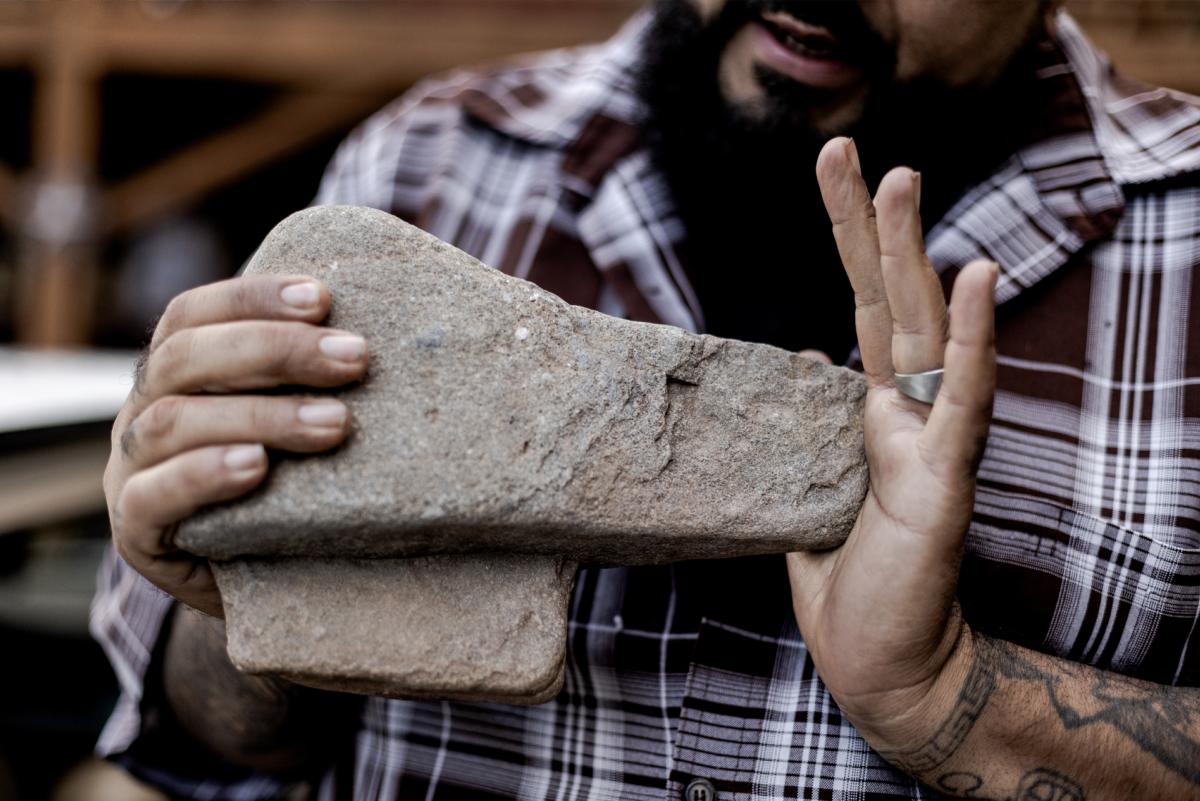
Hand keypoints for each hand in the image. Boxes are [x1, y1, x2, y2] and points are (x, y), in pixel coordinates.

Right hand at [103, 276, 367, 616]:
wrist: (271, 586)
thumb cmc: (297, 491)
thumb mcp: (303, 426)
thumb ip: (321, 378)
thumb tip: (396, 336)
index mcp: (177, 373)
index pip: (194, 313)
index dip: (252, 298)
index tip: (322, 298)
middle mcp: (144, 412)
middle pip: (186, 358)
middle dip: (275, 352)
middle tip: (355, 359)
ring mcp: (131, 471)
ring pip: (172, 422)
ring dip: (260, 415)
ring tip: (334, 424)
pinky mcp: (136, 534)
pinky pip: (151, 498)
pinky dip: (203, 475)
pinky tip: (256, 467)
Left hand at [787, 137, 997, 755]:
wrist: (882, 664)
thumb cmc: (847, 588)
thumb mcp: (801, 491)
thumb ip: (799, 426)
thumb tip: (794, 360)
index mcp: (870, 415)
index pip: (859, 310)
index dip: (848, 248)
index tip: (831, 180)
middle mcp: (903, 415)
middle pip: (885, 300)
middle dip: (868, 226)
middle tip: (847, 150)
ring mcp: (927, 441)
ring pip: (920, 330)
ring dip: (912, 253)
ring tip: (903, 178)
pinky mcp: (942, 479)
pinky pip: (960, 399)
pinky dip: (967, 339)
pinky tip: (972, 278)